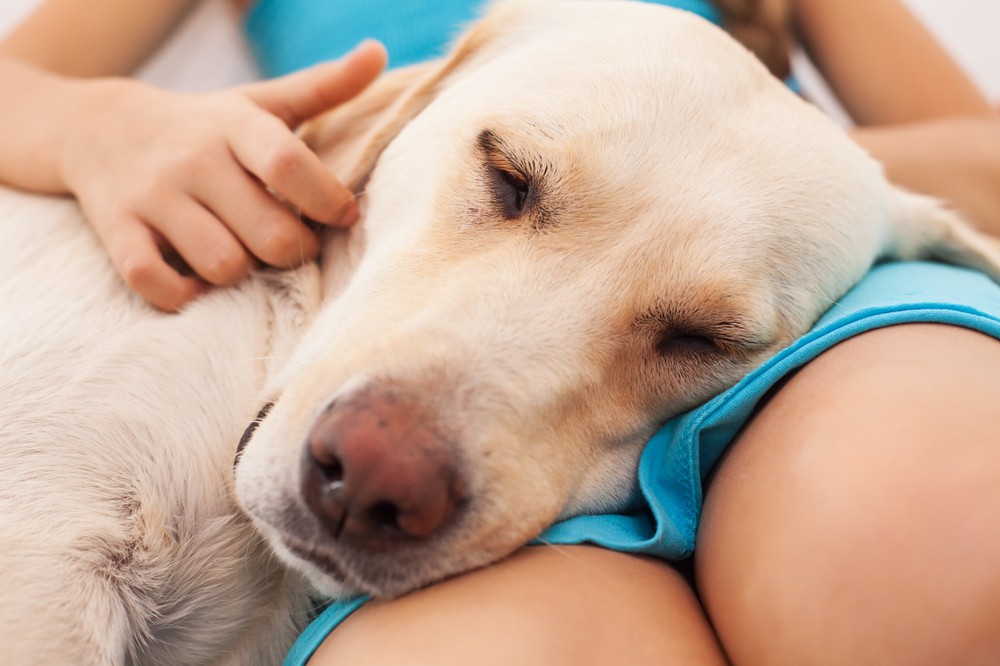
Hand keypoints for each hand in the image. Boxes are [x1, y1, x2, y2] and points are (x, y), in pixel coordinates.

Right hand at [58, 40, 386, 310]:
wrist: (95, 126)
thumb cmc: (202, 125)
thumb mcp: (259, 101)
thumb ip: (324, 86)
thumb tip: (379, 53)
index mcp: (236, 127)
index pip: (289, 164)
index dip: (328, 200)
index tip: (344, 216)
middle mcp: (194, 160)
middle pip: (269, 233)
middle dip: (294, 251)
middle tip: (292, 244)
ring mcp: (153, 196)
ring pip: (221, 265)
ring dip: (242, 276)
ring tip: (242, 257)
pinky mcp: (116, 230)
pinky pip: (153, 282)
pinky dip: (179, 296)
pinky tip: (195, 284)